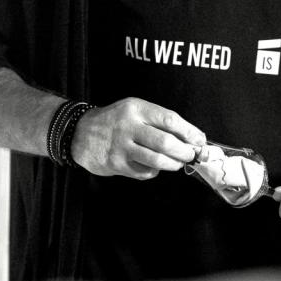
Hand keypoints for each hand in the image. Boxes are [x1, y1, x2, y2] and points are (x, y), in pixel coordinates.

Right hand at [70, 97, 205, 179]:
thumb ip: (159, 121)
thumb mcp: (135, 110)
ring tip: (177, 162)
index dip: (189, 132)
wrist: (80, 132)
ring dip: (173, 164)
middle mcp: (128, 126)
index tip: (200, 140)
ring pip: (157, 160)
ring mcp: (121, 147)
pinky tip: (153, 165)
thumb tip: (190, 137)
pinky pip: (144, 171)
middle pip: (166, 142)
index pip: (169, 120)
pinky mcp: (116, 164)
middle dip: (184, 152)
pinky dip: (154, 171)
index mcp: (136, 109)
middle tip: (191, 155)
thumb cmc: (116, 120)